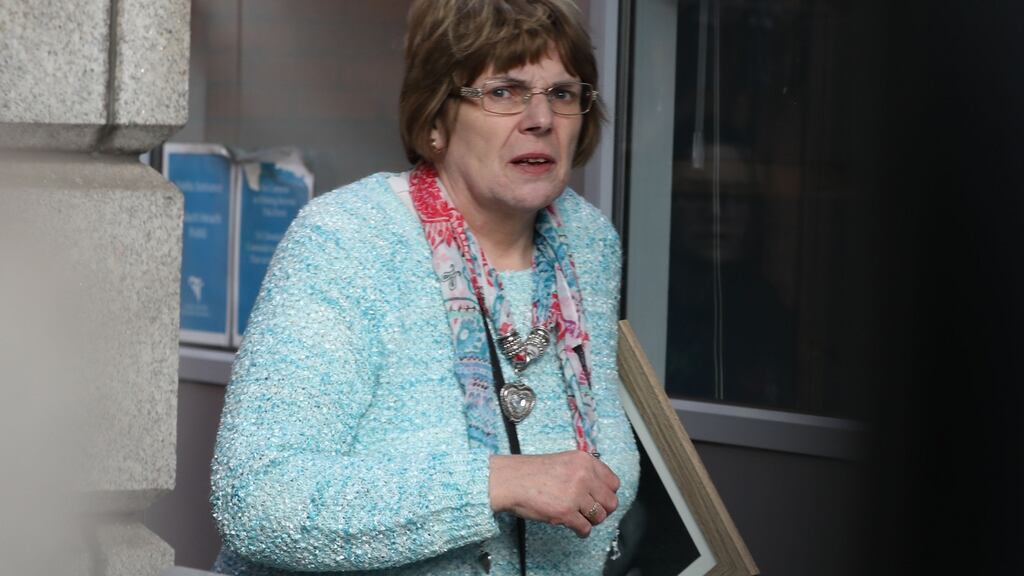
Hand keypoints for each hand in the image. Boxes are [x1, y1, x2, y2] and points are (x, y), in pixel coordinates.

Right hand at [488, 450, 620, 537]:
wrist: (510, 480)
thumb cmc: (532, 472)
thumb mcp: (564, 461)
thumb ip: (584, 471)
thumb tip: (601, 490)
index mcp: (585, 461)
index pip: (614, 482)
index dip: (607, 493)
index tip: (599, 498)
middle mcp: (583, 476)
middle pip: (611, 502)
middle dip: (602, 510)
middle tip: (590, 511)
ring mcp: (575, 495)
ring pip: (600, 517)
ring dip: (590, 521)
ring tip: (579, 518)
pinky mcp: (565, 512)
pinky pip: (585, 528)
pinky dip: (581, 532)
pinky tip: (574, 527)